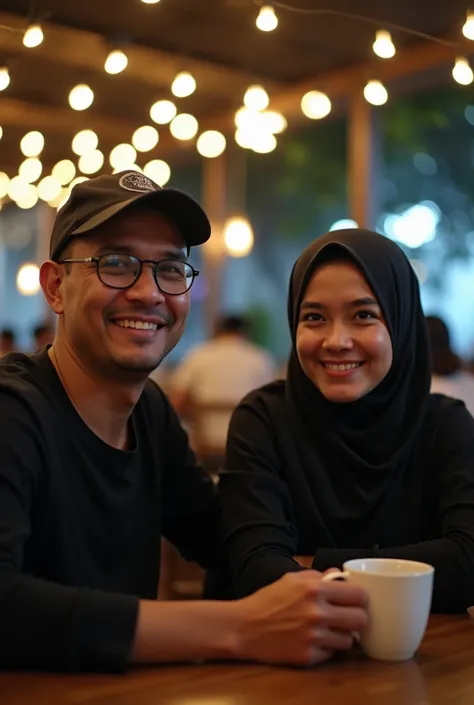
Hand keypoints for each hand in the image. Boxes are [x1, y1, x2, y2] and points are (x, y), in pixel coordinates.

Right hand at [236, 571, 367, 666]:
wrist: (244, 627)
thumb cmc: (268, 600)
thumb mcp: (291, 579)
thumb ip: (318, 576)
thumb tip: (339, 576)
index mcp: (314, 589)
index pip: (359, 594)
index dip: (360, 597)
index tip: (356, 600)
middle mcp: (316, 613)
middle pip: (360, 619)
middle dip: (357, 617)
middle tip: (348, 617)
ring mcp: (313, 637)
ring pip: (349, 640)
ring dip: (342, 635)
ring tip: (330, 630)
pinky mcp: (308, 657)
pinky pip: (332, 654)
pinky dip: (327, 648)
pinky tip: (315, 640)